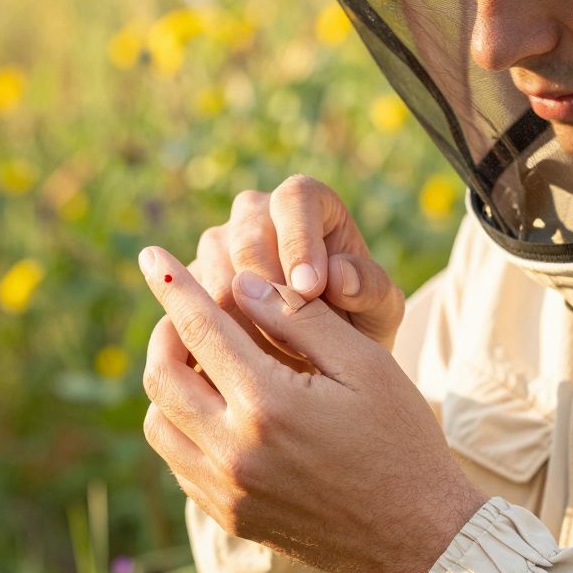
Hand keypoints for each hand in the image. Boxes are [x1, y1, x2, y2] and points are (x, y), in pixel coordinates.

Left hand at [139, 247, 485, 572]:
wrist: (420, 537)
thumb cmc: (401, 439)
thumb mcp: (366, 364)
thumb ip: (300, 318)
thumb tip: (241, 282)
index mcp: (269, 404)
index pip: (200, 327)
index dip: (172, 284)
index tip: (151, 255)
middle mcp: (235, 451)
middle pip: (161, 375)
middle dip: (164, 331)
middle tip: (184, 310)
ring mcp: (227, 490)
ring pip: (158, 422)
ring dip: (167, 381)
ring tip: (199, 359)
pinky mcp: (229, 516)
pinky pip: (178, 461)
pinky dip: (182, 425)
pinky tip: (215, 407)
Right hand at [186, 175, 405, 353]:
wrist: (323, 358)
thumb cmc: (358, 321)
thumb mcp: (380, 312)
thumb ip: (371, 291)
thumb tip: (341, 277)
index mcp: (304, 202)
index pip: (294, 200)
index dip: (299, 242)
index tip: (310, 290)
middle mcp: (253, 215)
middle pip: (245, 240)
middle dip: (268, 293)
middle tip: (293, 339)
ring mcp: (217, 247)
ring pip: (213, 277)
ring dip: (242, 324)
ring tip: (275, 363)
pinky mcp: (192, 285)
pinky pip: (193, 311)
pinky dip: (216, 342)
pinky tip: (241, 372)